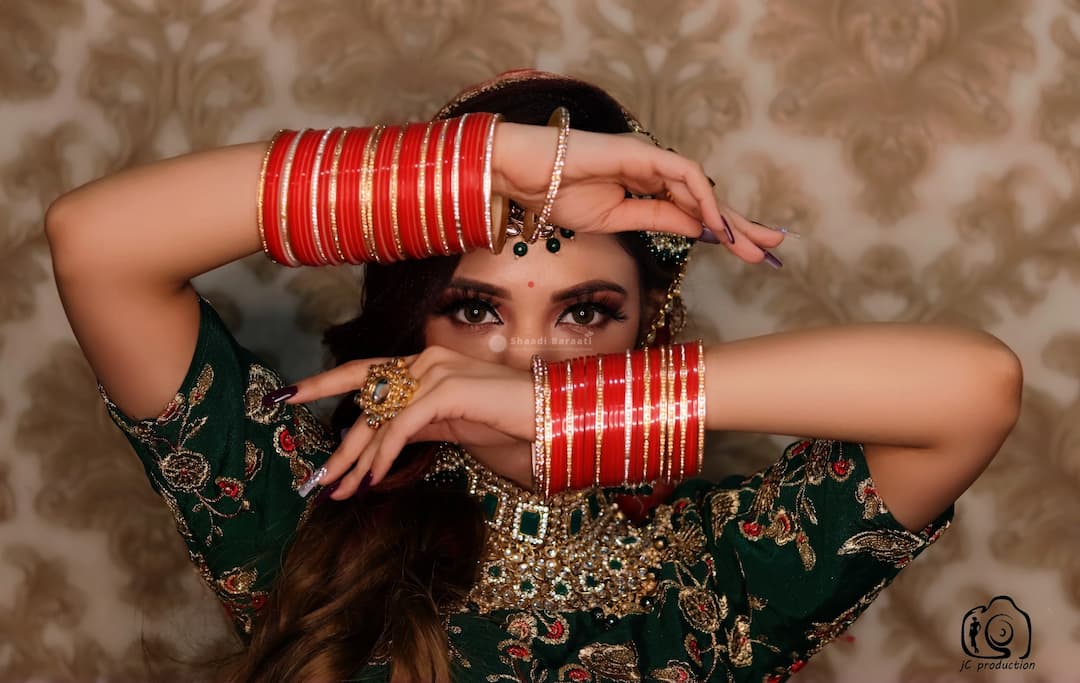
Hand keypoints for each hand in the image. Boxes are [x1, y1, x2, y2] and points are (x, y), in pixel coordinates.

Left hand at [280, 345, 534, 498]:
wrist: (551, 418)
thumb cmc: (508, 423)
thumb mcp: (451, 425)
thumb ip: (416, 424)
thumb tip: (381, 443)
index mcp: (423, 364)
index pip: (363, 371)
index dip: (323, 382)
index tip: (286, 396)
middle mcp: (424, 361)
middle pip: (365, 402)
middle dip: (340, 446)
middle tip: (318, 480)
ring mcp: (435, 371)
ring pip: (379, 418)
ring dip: (358, 460)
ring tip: (340, 491)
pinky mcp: (446, 389)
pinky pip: (402, 425)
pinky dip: (384, 454)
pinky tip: (376, 479)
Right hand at [491, 122, 786, 264]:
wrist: (522, 176)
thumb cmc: (556, 195)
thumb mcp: (615, 220)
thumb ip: (655, 220)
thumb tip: (693, 230)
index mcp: (644, 188)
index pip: (692, 212)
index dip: (722, 231)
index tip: (748, 252)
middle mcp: (652, 170)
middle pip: (706, 200)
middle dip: (740, 225)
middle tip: (773, 246)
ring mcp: (648, 159)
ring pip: (701, 187)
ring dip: (729, 218)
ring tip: (753, 244)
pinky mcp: (641, 153)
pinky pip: (682, 175)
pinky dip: (702, 200)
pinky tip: (716, 226)